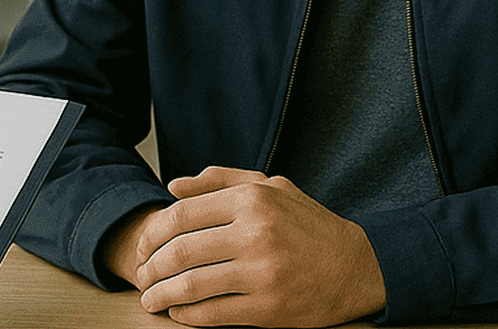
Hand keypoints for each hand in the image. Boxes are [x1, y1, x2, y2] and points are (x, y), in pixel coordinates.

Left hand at [116, 166, 384, 326]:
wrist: (357, 267)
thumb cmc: (308, 224)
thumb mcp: (272, 187)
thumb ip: (221, 181)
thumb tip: (173, 187)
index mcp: (252, 200)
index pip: (181, 215)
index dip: (151, 235)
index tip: (142, 248)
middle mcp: (256, 233)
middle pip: (180, 251)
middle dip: (150, 268)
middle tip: (140, 277)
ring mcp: (263, 273)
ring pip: (192, 285)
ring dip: (161, 294)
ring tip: (150, 299)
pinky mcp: (270, 309)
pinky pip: (214, 314)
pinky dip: (187, 315)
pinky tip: (178, 313)